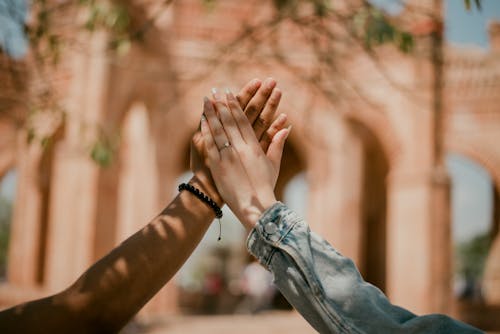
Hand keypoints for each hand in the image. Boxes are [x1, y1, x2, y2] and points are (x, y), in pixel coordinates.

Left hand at [201, 90, 289, 230]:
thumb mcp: (273, 165)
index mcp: (253, 146)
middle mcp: (240, 148)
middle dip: (221, 104)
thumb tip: (286, 127)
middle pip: (229, 121)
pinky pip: (211, 145)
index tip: (229, 93)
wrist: (256, 207)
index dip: (234, 106)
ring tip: (206, 100)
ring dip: (211, 113)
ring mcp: (228, 156)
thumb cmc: (265, 187)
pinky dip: (206, 131)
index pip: (242, 121)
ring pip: (218, 129)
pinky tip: (202, 120)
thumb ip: (277, 144)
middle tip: (215, 90)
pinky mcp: (218, 166)